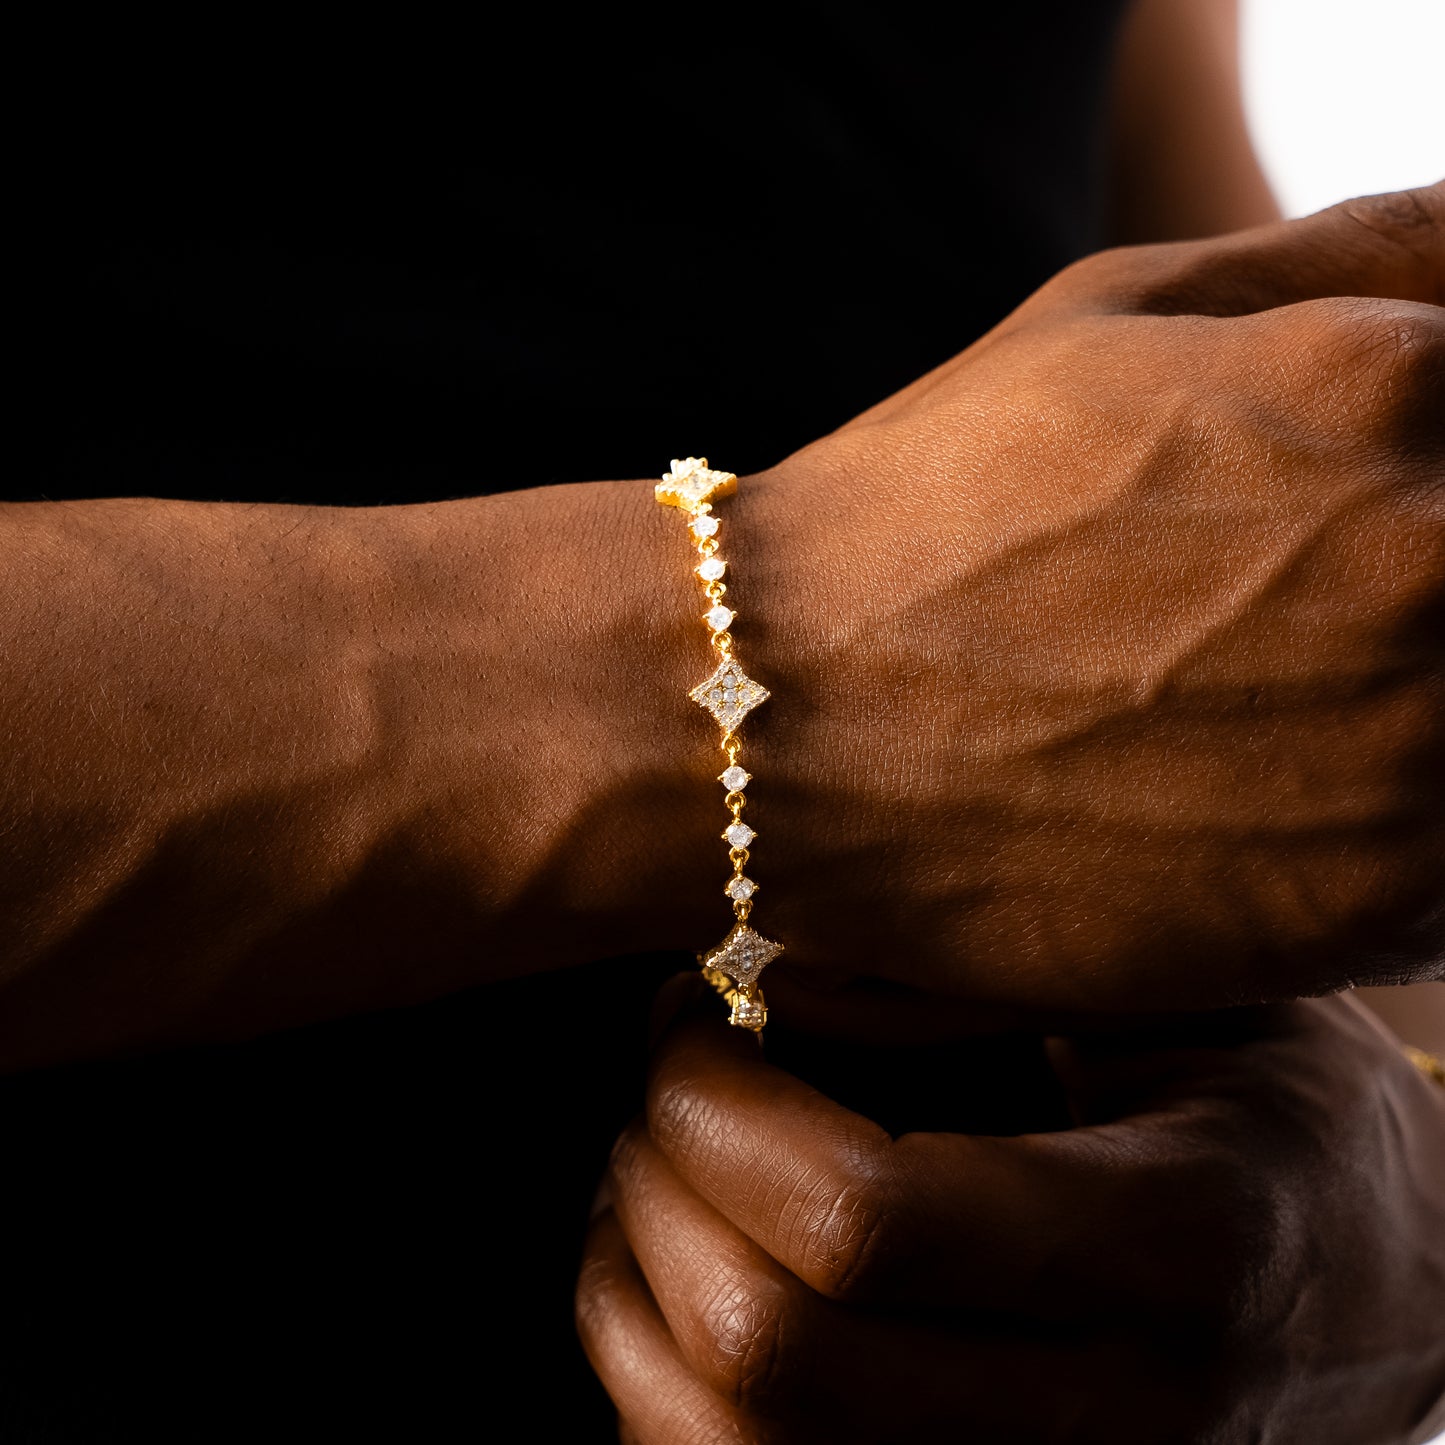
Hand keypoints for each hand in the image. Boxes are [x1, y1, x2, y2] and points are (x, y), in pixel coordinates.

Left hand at [577, 982, 1444, 1442]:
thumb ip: (992, 976)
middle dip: (661, 1186)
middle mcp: (1118, 1417)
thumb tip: (781, 989)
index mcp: (1182, 1243)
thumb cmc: (1290, 1114)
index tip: (694, 1015)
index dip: (726, 1108)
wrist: (1404, 1291)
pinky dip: (661, 1389)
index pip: (871, 1218)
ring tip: (651, 1169)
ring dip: (632, 1296)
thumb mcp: (1194, 991)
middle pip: (775, 1351)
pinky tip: (678, 1274)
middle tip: (666, 1078)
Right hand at [727, 182, 1443, 1023]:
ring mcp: (1415, 752)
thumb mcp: (1112, 313)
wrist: (777, 716)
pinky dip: (1383, 838)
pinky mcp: (1361, 906)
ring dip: (1404, 719)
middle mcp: (1437, 562)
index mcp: (1393, 386)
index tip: (1327, 519)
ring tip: (1252, 716)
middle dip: (1395, 587)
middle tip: (1264, 623)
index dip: (1411, 475)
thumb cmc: (930, 508)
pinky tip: (1251, 805)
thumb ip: (1346, 257)